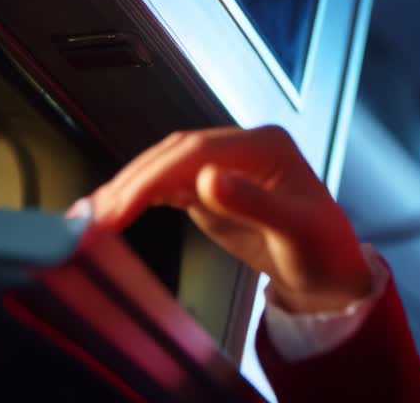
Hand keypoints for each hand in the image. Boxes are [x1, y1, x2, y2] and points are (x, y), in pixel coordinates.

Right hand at [75, 126, 371, 313]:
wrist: (330, 273)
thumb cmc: (323, 251)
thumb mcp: (296, 231)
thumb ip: (254, 204)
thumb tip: (208, 179)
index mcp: (265, 146)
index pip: (196, 151)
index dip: (154, 175)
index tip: (121, 204)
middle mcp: (242, 147)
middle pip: (174, 155)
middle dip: (131, 182)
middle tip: (93, 217)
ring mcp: (224, 166)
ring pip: (165, 167)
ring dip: (127, 188)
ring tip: (89, 216)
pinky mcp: (210, 189)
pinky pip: (167, 185)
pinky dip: (138, 197)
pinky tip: (111, 211)